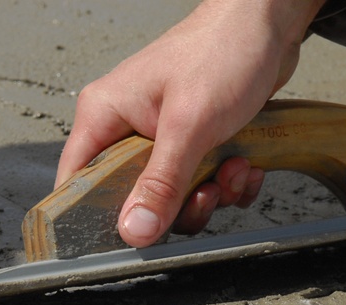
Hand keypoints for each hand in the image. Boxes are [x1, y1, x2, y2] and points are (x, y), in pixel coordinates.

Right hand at [56, 0, 326, 245]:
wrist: (269, 24)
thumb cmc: (222, 52)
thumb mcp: (189, 126)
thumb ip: (160, 183)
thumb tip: (134, 232)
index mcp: (105, 116)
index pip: (76, 181)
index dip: (92, 216)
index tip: (126, 239)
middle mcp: (128, 129)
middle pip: (133, 200)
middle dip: (177, 205)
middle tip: (204, 191)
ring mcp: (162, 138)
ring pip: (174, 198)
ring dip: (211, 193)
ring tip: (233, 166)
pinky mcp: (195, 144)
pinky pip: (202, 185)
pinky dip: (228, 184)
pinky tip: (246, 163)